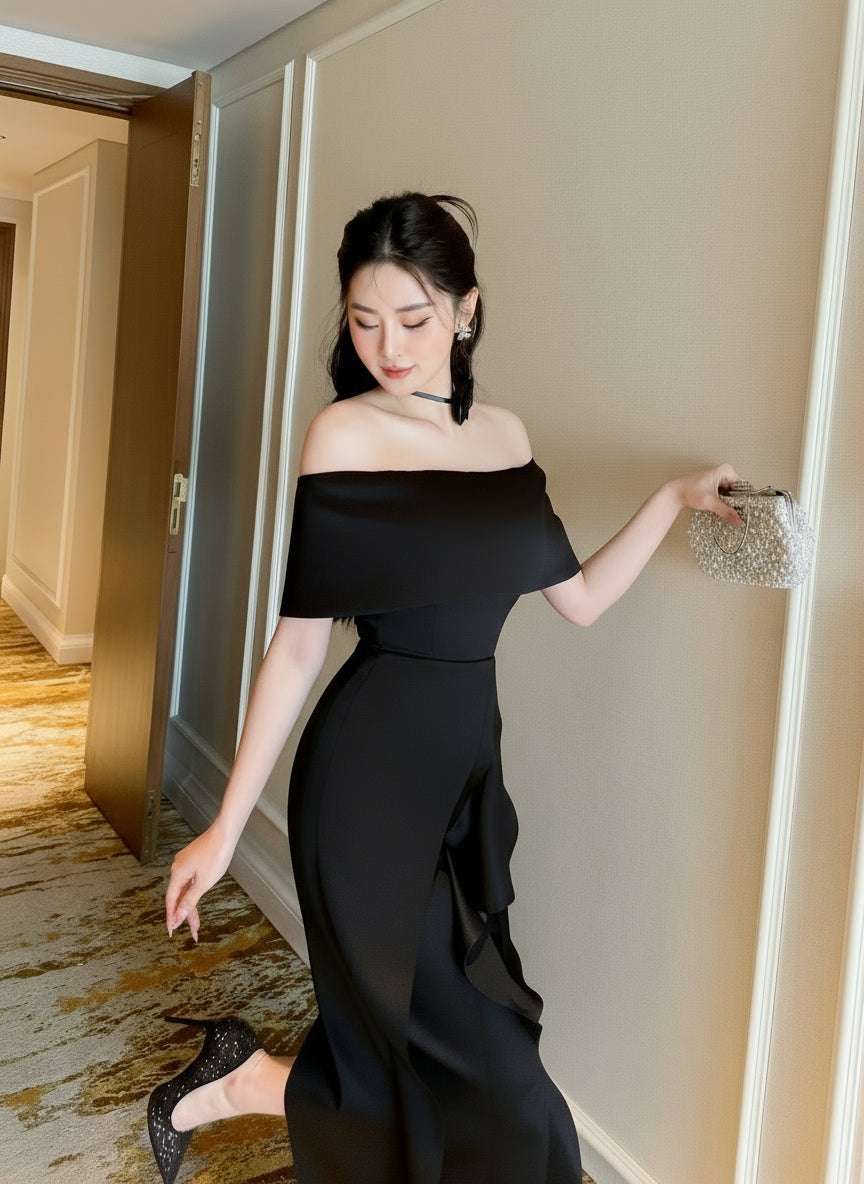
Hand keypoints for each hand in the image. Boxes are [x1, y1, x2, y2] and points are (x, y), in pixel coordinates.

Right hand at [164, 823, 235, 939]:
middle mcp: (178, 868)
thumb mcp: (203, 883)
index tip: (171, 931)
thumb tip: (178, 916)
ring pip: (185, 890)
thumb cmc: (216, 854)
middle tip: (192, 931)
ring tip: (197, 924)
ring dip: (190, 906)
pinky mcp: (192, 860)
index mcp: (177, 873)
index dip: (171, 917)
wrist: (225, 833)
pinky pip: (189, 881)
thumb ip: (189, 901)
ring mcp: (185, 863)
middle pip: (178, 897)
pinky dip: (192, 893)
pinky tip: (195, 902)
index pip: (171, 901)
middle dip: (184, 915)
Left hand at [670, 463, 743, 527]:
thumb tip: (739, 521)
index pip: (742, 486)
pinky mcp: (715, 487)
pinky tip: (726, 512)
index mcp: (725, 471)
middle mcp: (724, 473)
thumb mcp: (710, 502)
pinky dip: (725, 504)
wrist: (675, 493)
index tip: (747, 511)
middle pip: (737, 491)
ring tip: (734, 516)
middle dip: (738, 503)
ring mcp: (719, 480)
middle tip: (741, 516)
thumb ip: (726, 512)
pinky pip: (725, 496)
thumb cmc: (689, 491)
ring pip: (731, 495)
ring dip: (731, 505)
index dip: (745, 499)